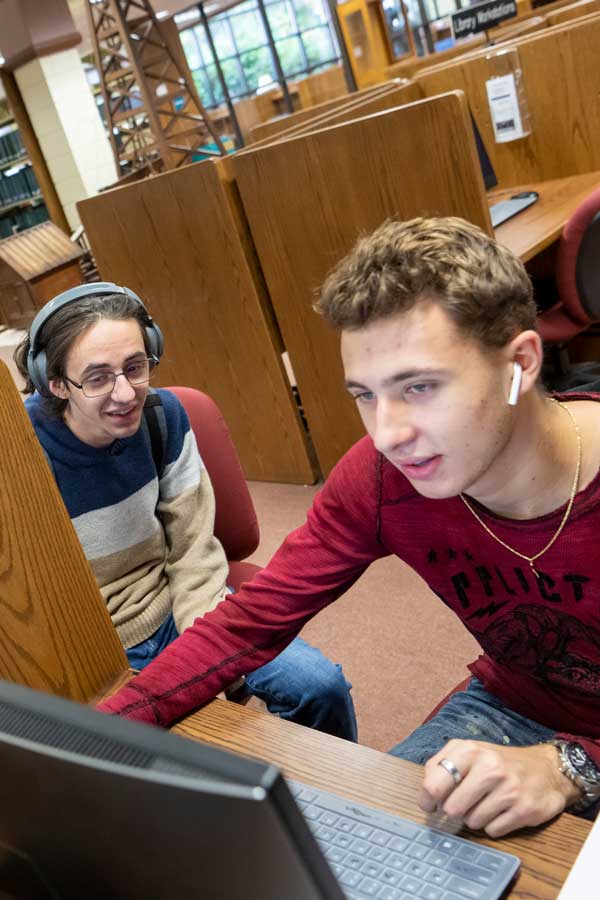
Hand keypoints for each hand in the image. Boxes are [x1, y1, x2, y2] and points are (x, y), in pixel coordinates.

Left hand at [419, 740, 581, 836]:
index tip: (430, 805)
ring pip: (472, 822)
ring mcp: (508, 788)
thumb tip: (426, 795)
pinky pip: (492, 831)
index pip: (433, 783)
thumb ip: (442, 766)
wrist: (547, 769)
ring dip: (476, 818)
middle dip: (456, 810)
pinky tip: (503, 811)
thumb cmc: (499, 763)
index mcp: (469, 750)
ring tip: (489, 802)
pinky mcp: (523, 809)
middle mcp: (489, 767)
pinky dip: (494, 826)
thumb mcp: (469, 752)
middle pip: (452, 808)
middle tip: (466, 802)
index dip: (428, 799)